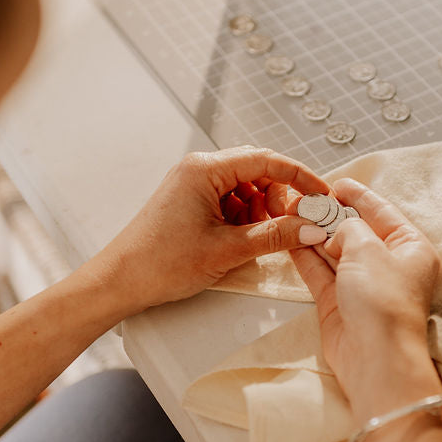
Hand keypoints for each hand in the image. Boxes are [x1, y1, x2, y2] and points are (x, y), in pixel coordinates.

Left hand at [88, 147, 331, 316]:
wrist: (120, 282)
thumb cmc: (161, 262)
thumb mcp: (228, 249)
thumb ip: (275, 235)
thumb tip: (312, 227)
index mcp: (205, 168)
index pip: (267, 160)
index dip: (300, 177)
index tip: (322, 195)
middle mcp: (199, 168)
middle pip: (258, 171)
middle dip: (281, 197)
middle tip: (295, 224)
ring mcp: (193, 184)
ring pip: (246, 188)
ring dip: (263, 210)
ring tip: (265, 238)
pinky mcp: (191, 202)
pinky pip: (231, 201)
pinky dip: (247, 218)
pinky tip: (247, 239)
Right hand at [291, 179, 441, 422]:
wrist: (374, 357)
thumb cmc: (383, 301)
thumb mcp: (368, 248)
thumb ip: (350, 228)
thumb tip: (337, 229)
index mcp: (411, 248)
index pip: (383, 213)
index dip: (359, 196)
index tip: (337, 183)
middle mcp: (389, 266)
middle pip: (358, 231)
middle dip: (332, 214)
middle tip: (307, 197)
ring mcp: (363, 285)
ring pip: (335, 251)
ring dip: (315, 233)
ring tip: (293, 212)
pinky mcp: (340, 302)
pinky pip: (321, 272)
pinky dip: (306, 255)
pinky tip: (291, 237)